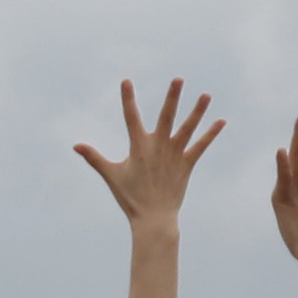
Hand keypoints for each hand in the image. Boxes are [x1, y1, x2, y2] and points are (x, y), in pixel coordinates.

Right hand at [77, 76, 224, 229]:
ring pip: (188, 129)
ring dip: (197, 111)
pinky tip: (221, 121)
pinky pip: (201, 146)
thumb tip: (75, 146)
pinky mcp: (187, 164)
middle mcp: (158, 147)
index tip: (126, 81)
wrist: (153, 219)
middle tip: (179, 79)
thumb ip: (94, 158)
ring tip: (206, 95)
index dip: (128, 99)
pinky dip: (211, 134)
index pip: (131, 117)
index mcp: (139, 147)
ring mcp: (175, 155)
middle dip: (173, 97)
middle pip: (167, 116)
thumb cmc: (130, 197)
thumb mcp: (111, 175)